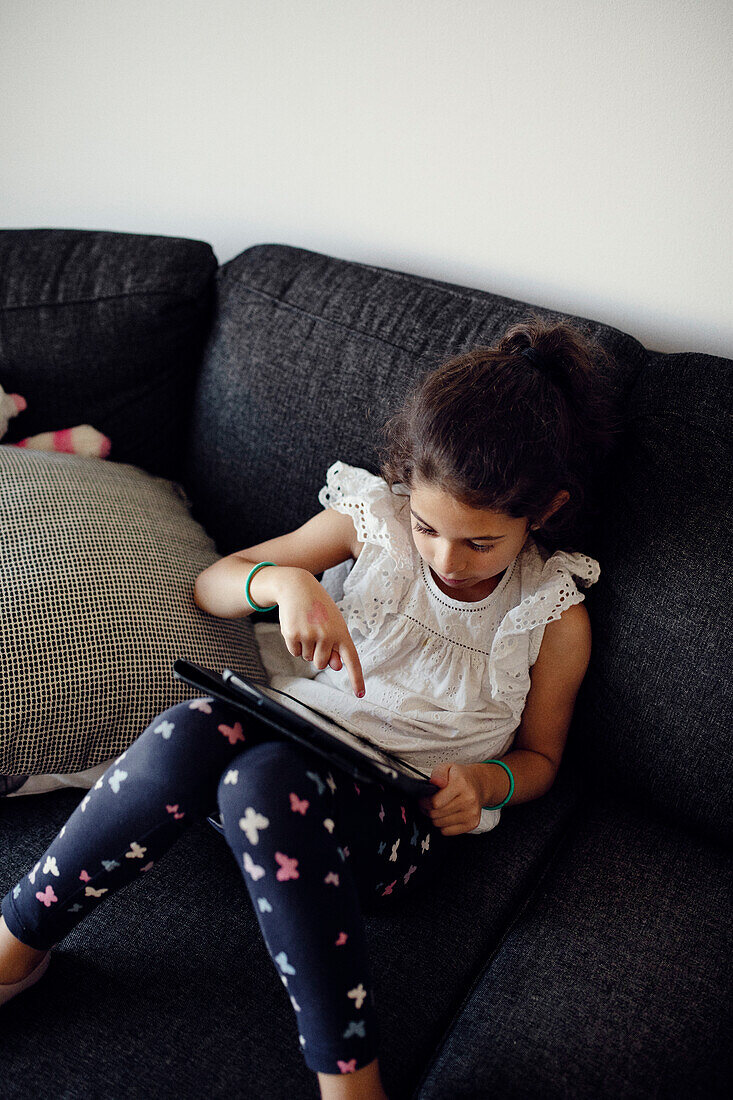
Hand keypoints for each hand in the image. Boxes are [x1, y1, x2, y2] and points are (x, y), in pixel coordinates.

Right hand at [275, 569, 365, 697]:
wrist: (297, 587)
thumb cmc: (318, 607)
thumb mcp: (333, 623)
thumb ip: (337, 645)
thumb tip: (335, 666)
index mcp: (341, 632)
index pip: (352, 660)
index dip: (356, 678)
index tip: (360, 694)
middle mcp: (327, 635)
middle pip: (322, 664)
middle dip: (318, 655)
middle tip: (316, 634)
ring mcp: (309, 636)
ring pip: (307, 658)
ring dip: (306, 647)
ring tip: (307, 626)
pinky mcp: (293, 635)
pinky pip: (294, 652)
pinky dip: (295, 644)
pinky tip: (297, 627)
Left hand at [417, 763, 484, 836]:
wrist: (478, 785)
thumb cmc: (460, 777)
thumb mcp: (447, 767)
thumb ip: (438, 773)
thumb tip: (435, 781)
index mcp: (461, 784)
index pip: (435, 802)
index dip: (424, 801)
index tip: (423, 798)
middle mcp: (469, 800)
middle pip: (436, 814)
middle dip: (427, 809)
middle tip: (428, 803)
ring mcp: (471, 813)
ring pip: (439, 824)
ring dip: (434, 817)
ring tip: (437, 808)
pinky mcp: (472, 824)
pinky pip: (447, 831)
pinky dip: (443, 825)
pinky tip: (446, 815)